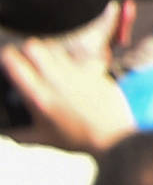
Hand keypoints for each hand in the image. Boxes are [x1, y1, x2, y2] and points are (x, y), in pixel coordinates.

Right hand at [0, 33, 134, 152]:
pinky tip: (68, 63)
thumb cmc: (75, 138)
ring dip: (47, 49)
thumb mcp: (39, 138)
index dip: (6, 56)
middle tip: (25, 56)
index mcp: (39, 98)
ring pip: (55, 46)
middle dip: (26, 48)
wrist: (111, 134)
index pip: (16, 66)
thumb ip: (15, 133)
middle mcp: (56, 81)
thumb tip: (0, 130)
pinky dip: (70, 54)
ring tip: (45, 59)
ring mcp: (75, 72)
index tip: (5, 57)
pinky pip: (78, 52)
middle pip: (34, 46)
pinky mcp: (92, 68)